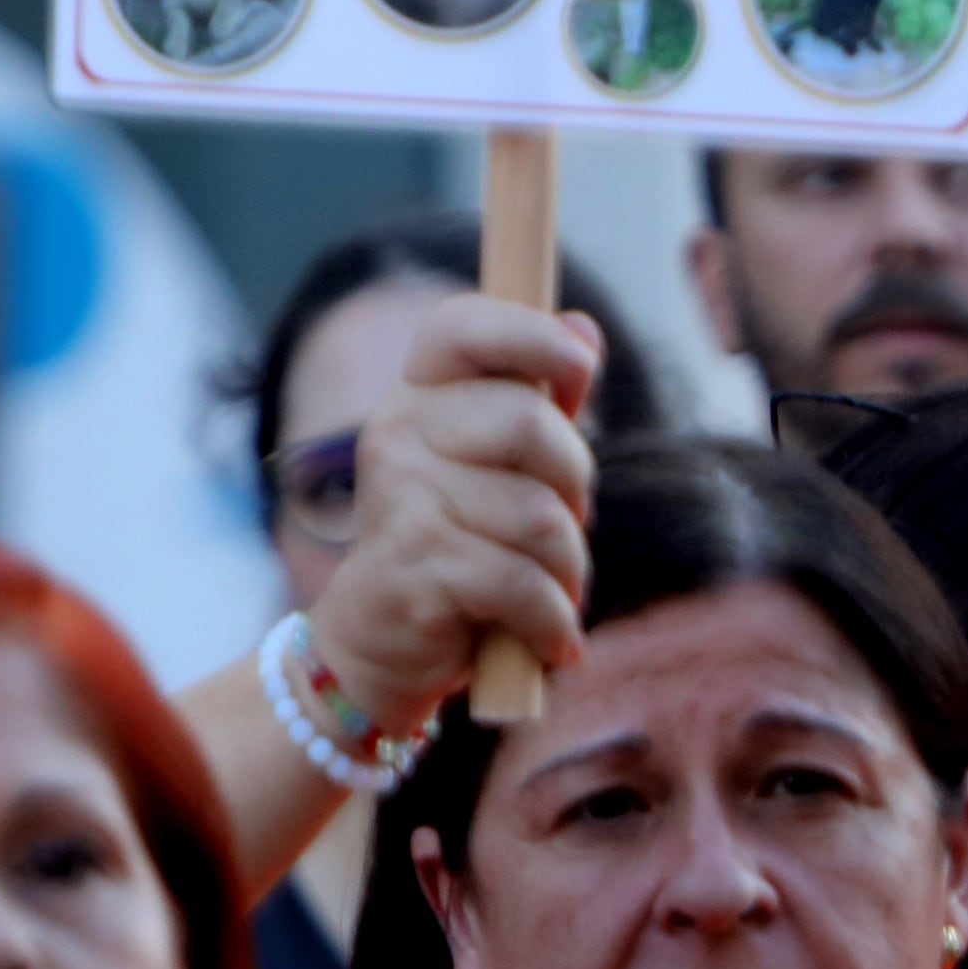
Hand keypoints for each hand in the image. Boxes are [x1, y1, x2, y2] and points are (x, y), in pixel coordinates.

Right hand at [310, 292, 600, 736]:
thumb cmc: (461, 539)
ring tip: (545, 588)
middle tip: (560, 524)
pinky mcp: (416, 567)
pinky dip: (552, 620)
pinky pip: (525, 584)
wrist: (382, 642)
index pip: (461, 326)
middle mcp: (398, 432)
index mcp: (419, 394)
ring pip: (541, 517)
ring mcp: (401, 498)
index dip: (531, 334)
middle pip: (532, 426)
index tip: (578, 369)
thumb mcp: (500, 465)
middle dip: (572, 486)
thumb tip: (585, 327)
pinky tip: (547, 637)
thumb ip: (542, 400)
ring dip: (566, 568)